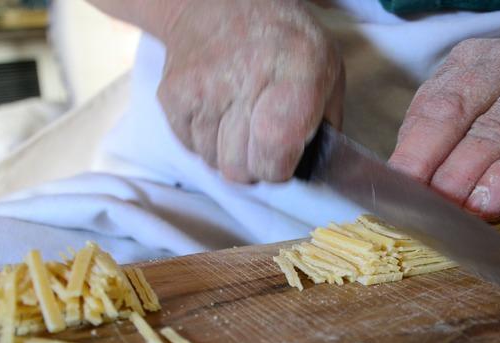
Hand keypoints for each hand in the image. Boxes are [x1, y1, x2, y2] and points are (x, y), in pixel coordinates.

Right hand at [158, 0, 343, 181]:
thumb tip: (313, 167)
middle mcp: (245, 81)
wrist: (220, 1)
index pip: (275, 152)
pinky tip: (218, 113)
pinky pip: (190, 147)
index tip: (284, 159)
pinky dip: (205, 140)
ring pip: (213, 161)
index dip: (279, 168)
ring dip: (228, 153)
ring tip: (240, 121)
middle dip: (254, 166)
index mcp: (295, 75)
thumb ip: (327, 123)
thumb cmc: (283, 41)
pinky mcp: (172, 97)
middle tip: (262, 143)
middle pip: (240, 168)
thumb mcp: (327, 70)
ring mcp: (203, 90)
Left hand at [388, 38, 499, 218]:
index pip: (436, 104)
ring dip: (467, 175)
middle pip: (461, 114)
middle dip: (434, 162)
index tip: (395, 184)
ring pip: (499, 134)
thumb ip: (438, 140)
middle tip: (418, 200)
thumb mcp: (475, 117)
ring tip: (449, 207)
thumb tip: (401, 182)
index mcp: (477, 60)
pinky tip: (490, 203)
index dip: (413, 148)